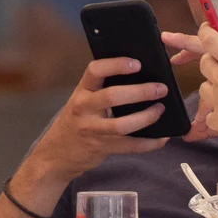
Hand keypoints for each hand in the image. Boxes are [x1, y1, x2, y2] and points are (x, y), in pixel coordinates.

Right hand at [25, 57, 172, 184]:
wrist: (56, 154)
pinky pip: (129, 146)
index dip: (117, 65)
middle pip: (113, 96)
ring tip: (160, 110)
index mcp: (81, 91)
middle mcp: (84, 108)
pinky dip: (148, 143)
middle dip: (140, 92)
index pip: (95, 70)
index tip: (137, 64)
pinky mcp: (101, 148)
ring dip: (146, 117)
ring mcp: (92, 130)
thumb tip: (140, 77)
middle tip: (161, 89)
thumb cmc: (76, 122)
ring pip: (122, 125)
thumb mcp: (82, 101)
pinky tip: (161, 138)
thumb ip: (102, 90)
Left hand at [190, 24, 217, 161]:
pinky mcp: (215, 117)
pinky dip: (217, 111)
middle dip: (209, 59)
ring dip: (212, 85)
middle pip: (204, 62)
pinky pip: (211, 112)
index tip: (206, 28)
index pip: (211, 39)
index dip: (206, 31)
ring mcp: (215, 98)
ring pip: (203, 86)